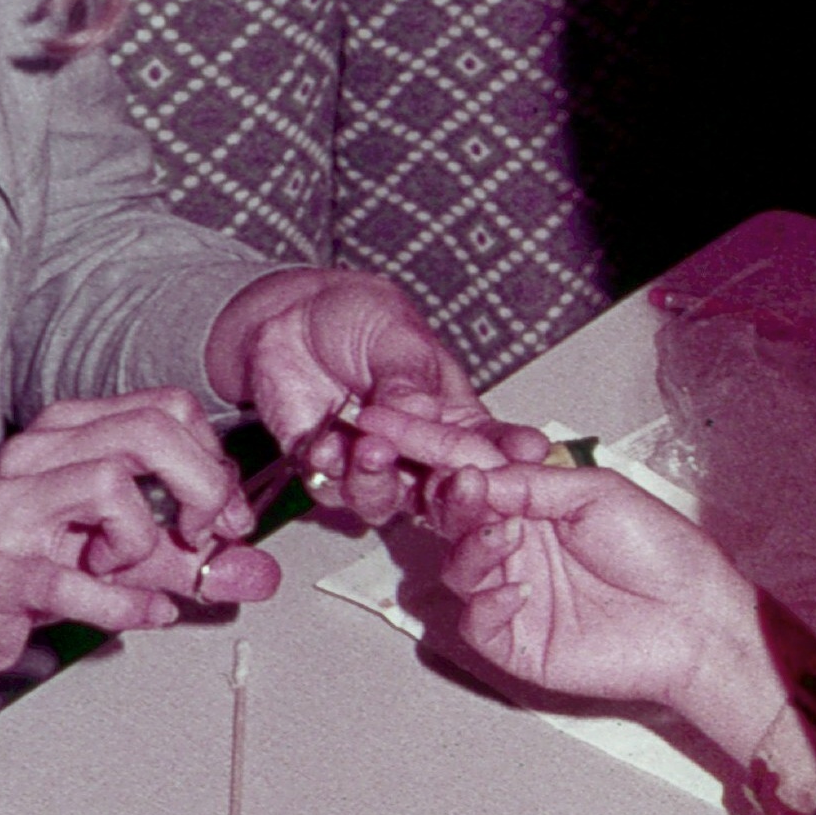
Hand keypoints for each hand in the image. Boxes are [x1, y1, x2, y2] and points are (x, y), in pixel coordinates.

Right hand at [0, 391, 278, 689]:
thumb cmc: (17, 562)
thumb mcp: (116, 551)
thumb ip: (187, 558)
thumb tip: (260, 572)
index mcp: (69, 432)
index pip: (167, 408)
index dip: (214, 463)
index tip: (224, 516)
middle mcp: (40, 454)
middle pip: (149, 431)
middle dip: (201, 488)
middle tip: (201, 538)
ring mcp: (12, 505)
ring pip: (111, 485)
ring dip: (144, 542)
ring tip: (129, 569)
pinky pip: (77, 578)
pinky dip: (124, 603)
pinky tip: (136, 611)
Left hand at [204, 268, 544, 524]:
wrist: (290, 313)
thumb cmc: (358, 317)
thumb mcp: (395, 334)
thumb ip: (408, 376)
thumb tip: (421, 411)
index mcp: (451, 416)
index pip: (488, 446)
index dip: (510, 457)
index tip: (526, 456)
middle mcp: (416, 453)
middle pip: (442, 492)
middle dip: (446, 491)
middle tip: (445, 475)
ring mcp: (372, 466)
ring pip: (384, 500)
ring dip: (377, 480)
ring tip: (371, 449)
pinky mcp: (324, 469)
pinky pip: (330, 488)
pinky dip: (330, 472)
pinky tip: (326, 447)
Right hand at [425, 461, 780, 757]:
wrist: (694, 619)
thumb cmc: (659, 549)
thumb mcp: (594, 491)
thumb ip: (527, 482)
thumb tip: (468, 474)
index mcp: (527, 497)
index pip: (464, 466)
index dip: (422, 443)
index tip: (381, 419)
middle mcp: (512, 540)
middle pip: (449, 515)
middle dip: (445, 496)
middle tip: (461, 485)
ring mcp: (510, 590)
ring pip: (454, 565)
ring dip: (470, 545)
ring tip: (507, 535)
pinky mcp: (515, 639)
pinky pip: (474, 619)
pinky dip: (486, 600)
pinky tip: (520, 589)